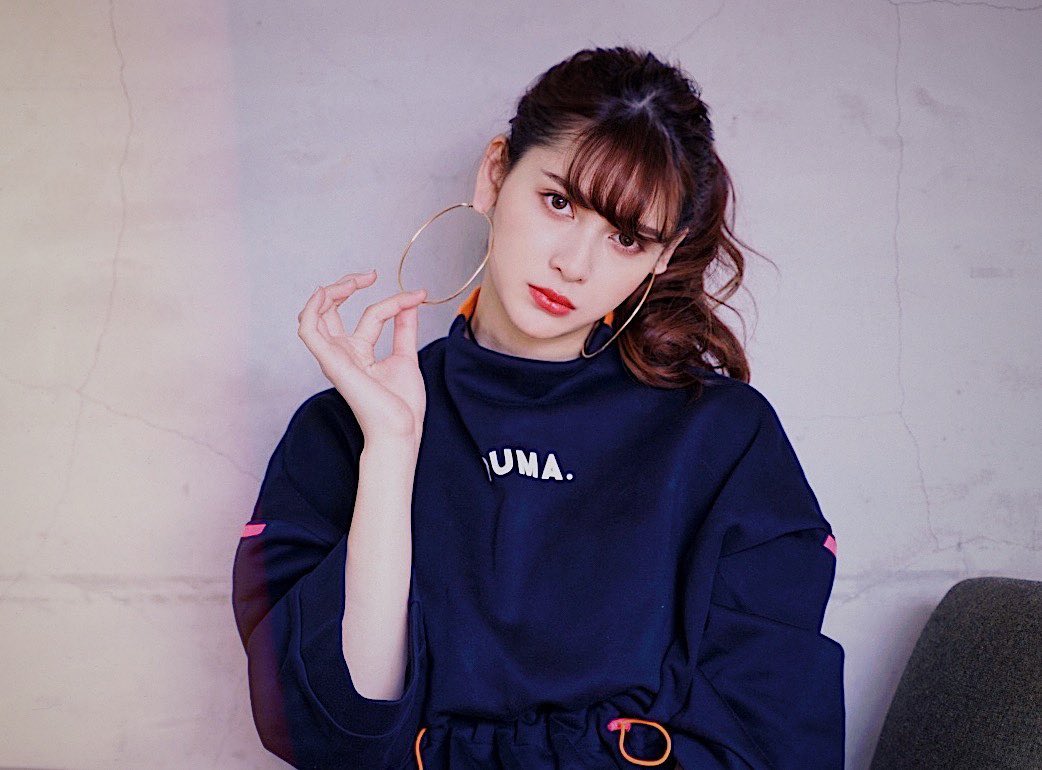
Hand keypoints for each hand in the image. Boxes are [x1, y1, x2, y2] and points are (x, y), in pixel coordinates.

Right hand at [297, 269, 427, 448]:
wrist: (401, 429)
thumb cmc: (402, 406)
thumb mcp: (406, 357)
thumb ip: (404, 329)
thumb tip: (410, 303)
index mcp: (359, 352)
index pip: (370, 315)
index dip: (394, 301)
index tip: (418, 295)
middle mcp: (342, 353)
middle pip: (329, 310)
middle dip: (345, 285)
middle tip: (371, 274)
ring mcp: (334, 357)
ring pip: (314, 315)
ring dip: (329, 292)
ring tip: (355, 281)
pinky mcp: (331, 362)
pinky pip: (308, 330)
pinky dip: (312, 308)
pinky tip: (329, 293)